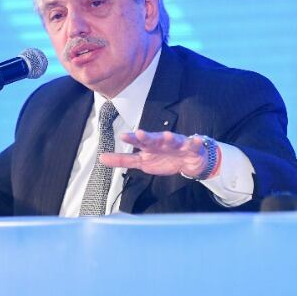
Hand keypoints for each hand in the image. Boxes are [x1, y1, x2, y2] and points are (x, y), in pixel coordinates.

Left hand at [99, 130, 213, 178]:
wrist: (187, 160)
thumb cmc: (163, 158)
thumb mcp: (141, 162)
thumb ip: (122, 160)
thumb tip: (101, 158)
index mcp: (149, 146)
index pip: (138, 141)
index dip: (131, 139)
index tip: (123, 136)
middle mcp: (161, 142)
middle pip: (154, 138)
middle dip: (148, 136)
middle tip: (140, 134)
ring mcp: (176, 143)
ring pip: (173, 139)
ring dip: (169, 137)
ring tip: (167, 135)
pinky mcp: (191, 147)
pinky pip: (193, 144)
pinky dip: (195, 142)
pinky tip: (195, 140)